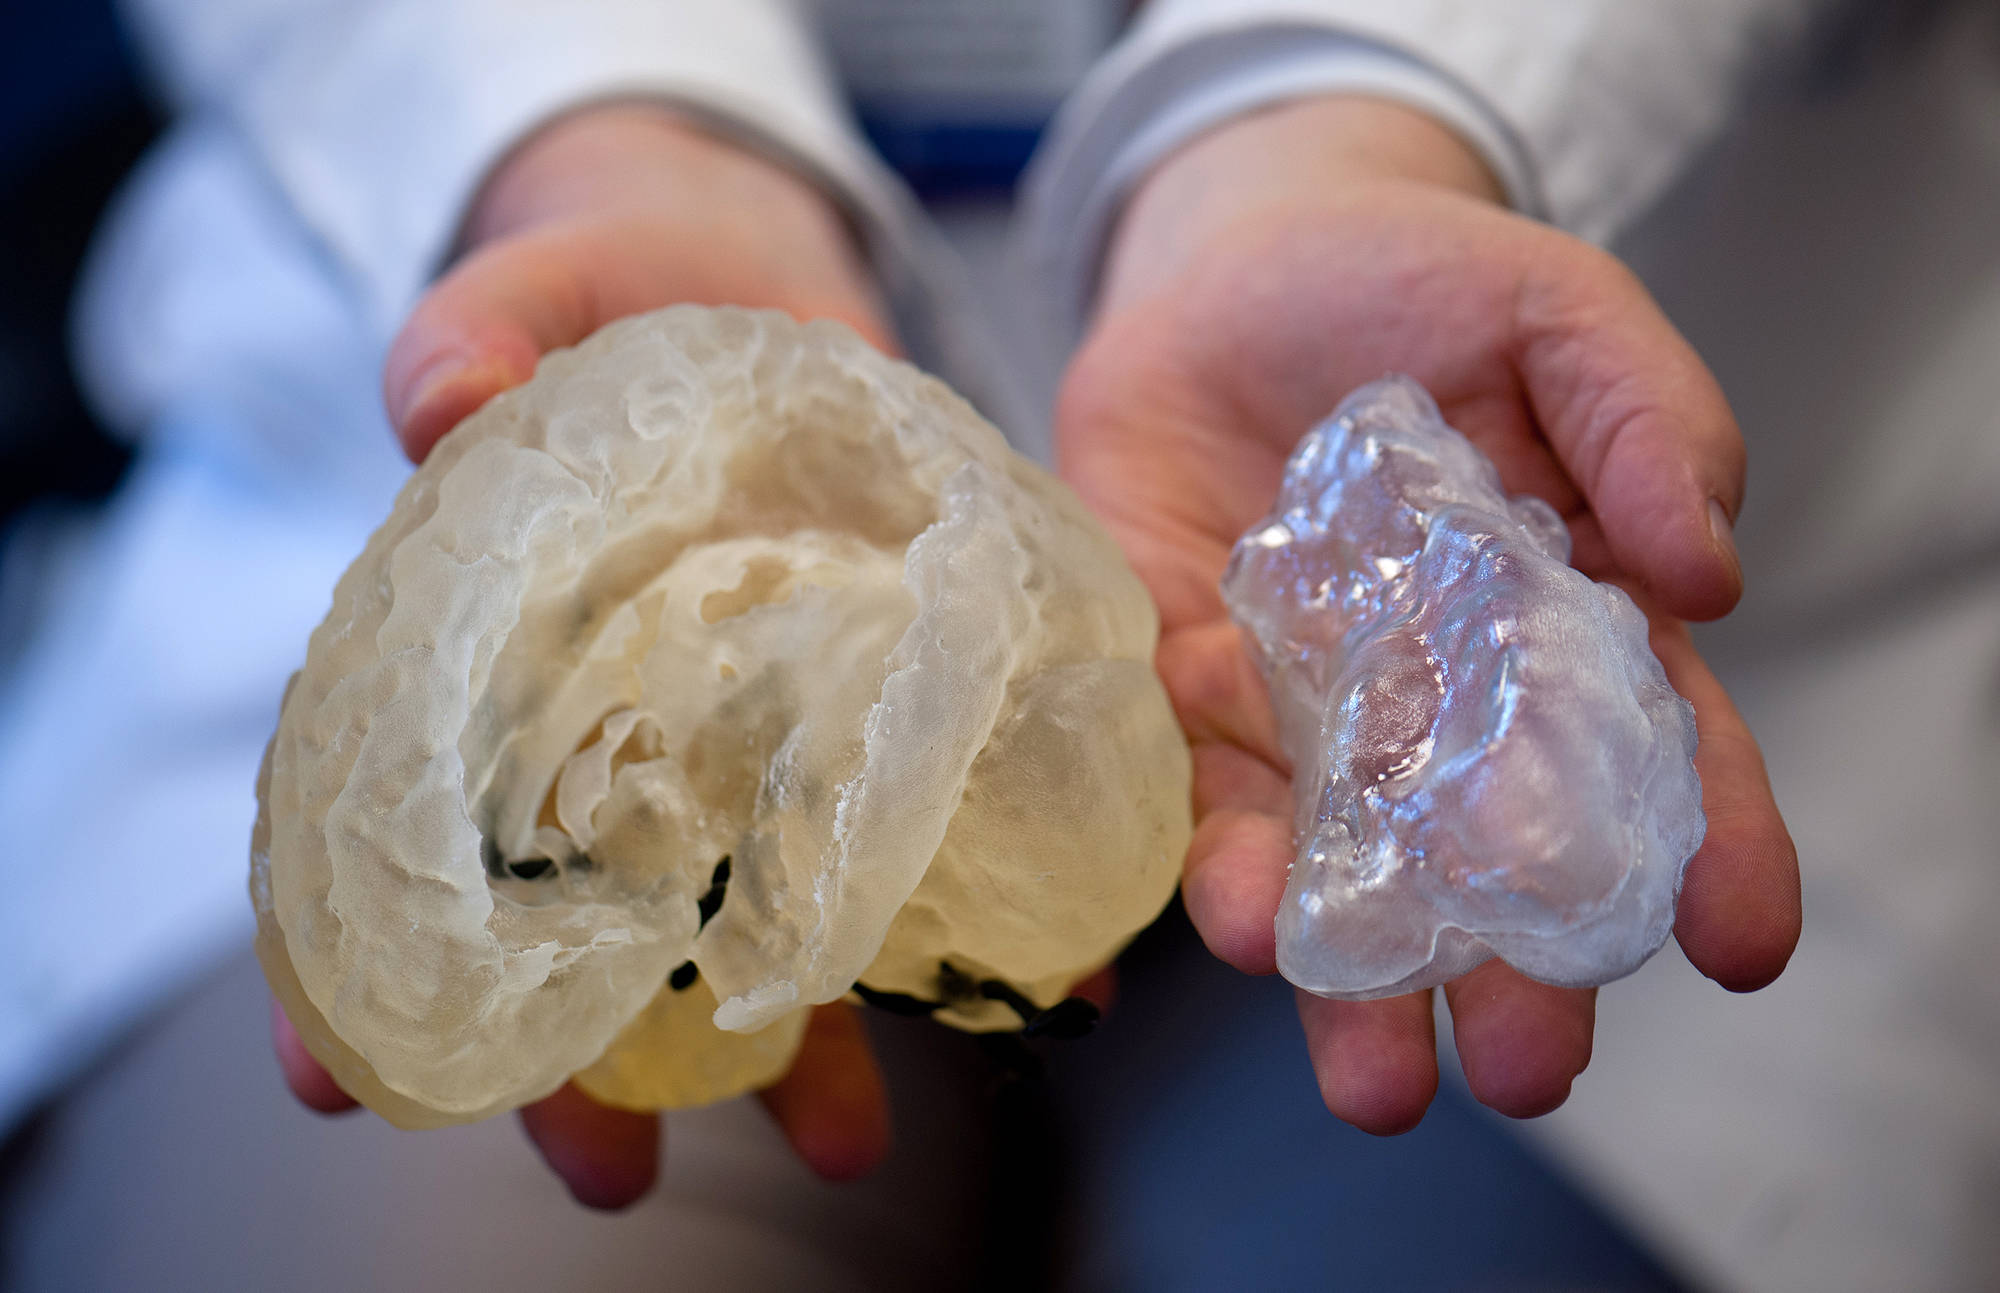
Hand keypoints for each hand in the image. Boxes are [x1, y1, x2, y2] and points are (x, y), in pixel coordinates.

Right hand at [274, 104, 895, 1206]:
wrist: (753, 277)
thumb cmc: (614, 284)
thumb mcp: (545, 285)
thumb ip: (485, 329)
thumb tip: (438, 391)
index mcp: (491, 652)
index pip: (387, 825)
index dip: (347, 958)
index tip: (345, 1081)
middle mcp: (615, 726)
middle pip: (578, 925)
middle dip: (587, 1062)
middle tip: (609, 1173)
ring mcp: (744, 734)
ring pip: (749, 917)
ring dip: (784, 1044)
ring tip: (840, 1145)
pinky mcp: (868, 712)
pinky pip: (904, 835)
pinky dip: (961, 920)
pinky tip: (1022, 987)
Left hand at [1055, 97, 1801, 1132]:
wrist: (1226, 272)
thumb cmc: (1412, 284)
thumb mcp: (1552, 313)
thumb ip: (1643, 415)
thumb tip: (1709, 565)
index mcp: (1559, 622)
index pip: (1652, 750)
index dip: (1708, 844)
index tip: (1738, 942)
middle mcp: (1436, 701)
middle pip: (1488, 856)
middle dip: (1515, 969)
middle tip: (1529, 1065)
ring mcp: (1306, 711)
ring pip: (1341, 867)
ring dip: (1356, 978)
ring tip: (1380, 1076)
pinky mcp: (1185, 696)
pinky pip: (1196, 798)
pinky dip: (1214, 867)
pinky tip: (1239, 928)